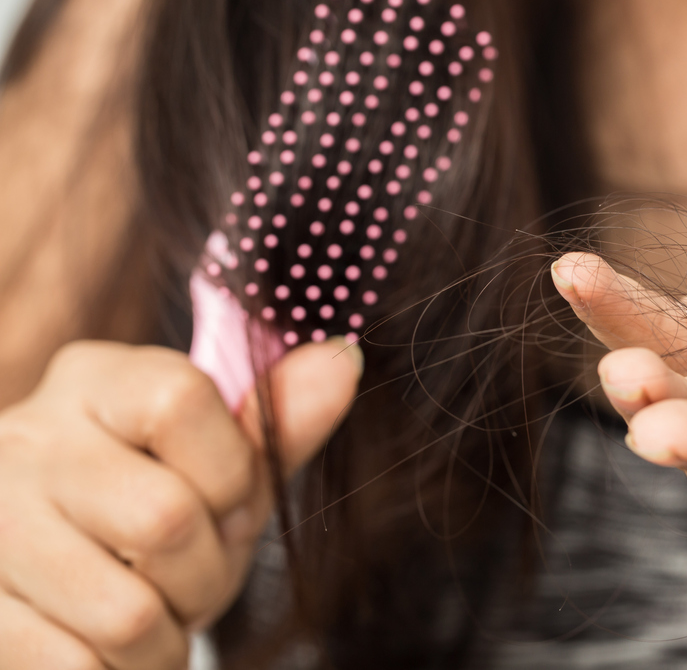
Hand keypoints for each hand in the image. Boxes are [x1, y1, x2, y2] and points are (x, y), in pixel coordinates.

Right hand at [0, 339, 359, 669]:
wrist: (43, 593)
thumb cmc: (147, 523)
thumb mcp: (222, 472)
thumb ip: (278, 425)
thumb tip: (344, 359)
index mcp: (98, 382)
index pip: (182, 401)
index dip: (230, 475)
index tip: (226, 506)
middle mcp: (28, 438)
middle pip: (166, 518)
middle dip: (206, 575)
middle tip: (187, 580)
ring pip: (125, 610)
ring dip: (162, 639)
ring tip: (149, 620)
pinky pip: (74, 666)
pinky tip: (103, 650)